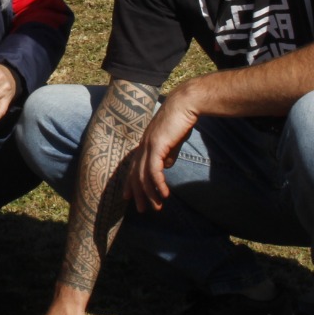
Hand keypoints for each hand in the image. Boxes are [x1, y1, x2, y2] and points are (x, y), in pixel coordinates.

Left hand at [122, 90, 197, 211]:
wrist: (185, 105)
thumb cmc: (181, 121)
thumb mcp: (172, 141)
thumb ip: (168, 154)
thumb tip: (165, 167)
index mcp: (144, 144)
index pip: (133, 167)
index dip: (129, 184)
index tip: (128, 198)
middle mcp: (142, 146)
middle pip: (135, 175)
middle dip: (138, 194)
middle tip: (141, 210)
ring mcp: (148, 145)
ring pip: (143, 176)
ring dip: (150, 194)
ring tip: (156, 207)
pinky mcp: (157, 145)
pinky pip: (154, 170)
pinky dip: (158, 184)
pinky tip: (164, 194)